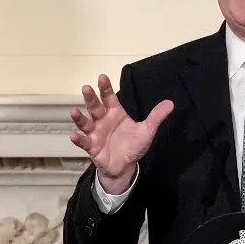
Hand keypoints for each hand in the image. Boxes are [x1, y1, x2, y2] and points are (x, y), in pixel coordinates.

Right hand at [69, 74, 173, 192]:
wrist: (125, 166)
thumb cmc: (133, 145)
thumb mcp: (147, 130)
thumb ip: (156, 116)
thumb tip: (170, 103)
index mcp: (115, 113)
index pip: (109, 97)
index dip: (106, 88)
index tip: (102, 77)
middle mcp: (103, 120)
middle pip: (95, 107)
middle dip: (91, 98)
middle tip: (86, 87)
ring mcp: (96, 133)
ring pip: (86, 122)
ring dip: (79, 117)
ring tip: (74, 111)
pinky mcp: (92, 147)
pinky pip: (84, 142)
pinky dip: (78, 139)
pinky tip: (74, 135)